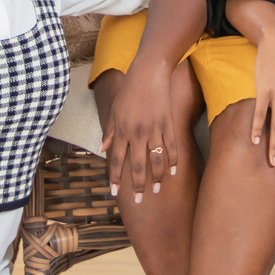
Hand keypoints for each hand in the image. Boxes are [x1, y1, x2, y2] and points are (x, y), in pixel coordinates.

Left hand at [100, 58, 178, 203]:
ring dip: (157, 178)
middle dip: (138, 186)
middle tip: (140, 201)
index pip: (117, 160)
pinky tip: (173, 172)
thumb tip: (101, 149)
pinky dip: (173, 160)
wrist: (149, 73)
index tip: (115, 193)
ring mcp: (155, 129)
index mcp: (122, 130)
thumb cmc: (129, 90)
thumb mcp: (114, 110)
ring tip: (157, 190)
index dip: (116, 178)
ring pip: (156, 160)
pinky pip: (172, 147)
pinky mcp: (168, 124)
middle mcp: (138, 133)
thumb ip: (109, 131)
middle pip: (138, 165)